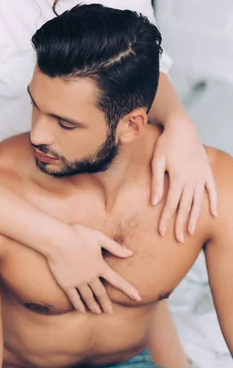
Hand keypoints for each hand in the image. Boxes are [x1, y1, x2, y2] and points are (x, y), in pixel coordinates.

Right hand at [46, 223, 140, 313]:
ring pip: (88, 297)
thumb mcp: (98, 237)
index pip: (117, 280)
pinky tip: (82, 310)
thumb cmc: (77, 234)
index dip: (128, 289)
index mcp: (100, 265)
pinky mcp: (66, 284)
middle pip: (101, 293)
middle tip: (110, 312)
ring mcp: (78, 281)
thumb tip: (131, 253)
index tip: (137, 298)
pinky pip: (74, 298)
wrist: (57, 240)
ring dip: (94, 306)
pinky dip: (79, 305)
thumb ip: (114, 246)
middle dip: (106, 304)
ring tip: (98, 312)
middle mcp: (90, 276)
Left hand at [151, 115, 217, 241]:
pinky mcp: (207, 171)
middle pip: (185, 207)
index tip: (163, 233)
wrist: (182, 128)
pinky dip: (213, 202)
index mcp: (177, 178)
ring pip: (198, 201)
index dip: (166, 220)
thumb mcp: (157, 160)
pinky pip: (211, 190)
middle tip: (177, 239)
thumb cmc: (166, 143)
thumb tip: (154, 202)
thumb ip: (157, 182)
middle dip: (180, 224)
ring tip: (190, 231)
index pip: (170, 204)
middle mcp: (191, 180)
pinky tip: (213, 214)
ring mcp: (201, 176)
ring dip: (194, 217)